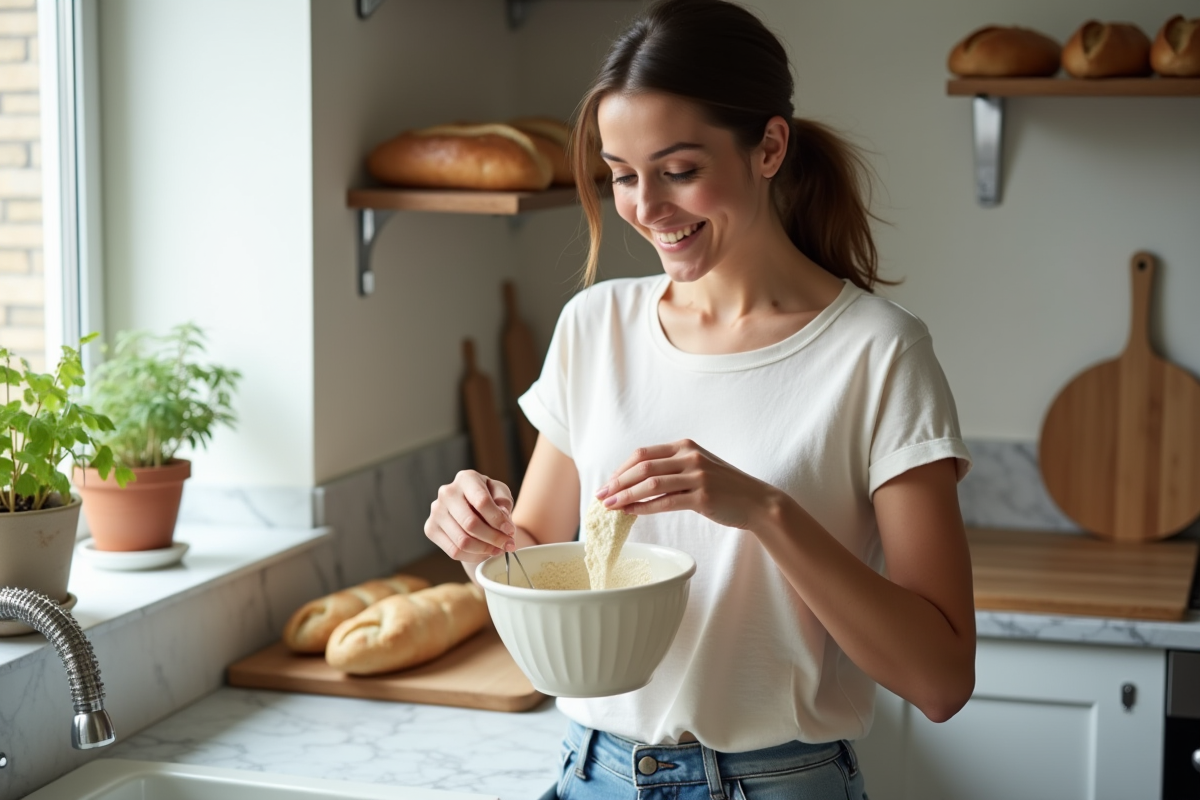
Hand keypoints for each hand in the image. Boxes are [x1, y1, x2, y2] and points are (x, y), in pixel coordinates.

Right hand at [424, 470, 516, 562]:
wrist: (470, 508)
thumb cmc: (488, 498)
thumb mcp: (500, 493)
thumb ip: (504, 501)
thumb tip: (502, 515)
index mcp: (466, 478)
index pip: (482, 501)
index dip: (498, 519)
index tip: (510, 530)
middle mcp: (447, 492)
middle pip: (471, 523)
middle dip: (493, 538)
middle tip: (508, 545)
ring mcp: (436, 511)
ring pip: (462, 541)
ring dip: (485, 549)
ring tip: (498, 550)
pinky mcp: (430, 529)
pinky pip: (454, 551)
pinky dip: (473, 556)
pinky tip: (485, 552)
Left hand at [595, 439, 784, 529]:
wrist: (756, 501)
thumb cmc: (723, 487)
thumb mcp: (697, 468)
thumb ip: (671, 469)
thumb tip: (635, 482)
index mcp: (685, 446)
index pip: (643, 454)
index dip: (621, 469)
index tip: (608, 483)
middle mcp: (690, 457)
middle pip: (643, 467)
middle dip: (617, 482)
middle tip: (601, 496)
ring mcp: (697, 475)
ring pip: (651, 484)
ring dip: (626, 495)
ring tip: (611, 506)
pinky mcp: (703, 496)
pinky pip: (666, 502)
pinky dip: (644, 507)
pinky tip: (631, 513)